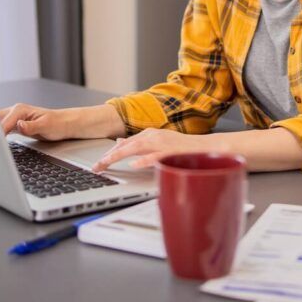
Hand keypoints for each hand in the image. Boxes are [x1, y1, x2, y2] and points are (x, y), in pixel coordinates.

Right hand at [0, 103, 76, 140]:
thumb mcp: (46, 126)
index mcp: (20, 110)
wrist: (64, 124)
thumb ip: (31, 126)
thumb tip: (19, 125)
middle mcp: (15, 112)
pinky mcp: (14, 124)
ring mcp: (14, 118)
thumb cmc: (57, 124)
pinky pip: (0, 128)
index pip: (2, 123)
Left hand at [92, 129, 220, 171]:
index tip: (98, 164)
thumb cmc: (182, 149)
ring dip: (120, 156)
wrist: (206, 148)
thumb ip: (140, 145)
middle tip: (96, 167)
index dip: (110, 153)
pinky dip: (145, 160)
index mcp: (150, 134)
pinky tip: (134, 165)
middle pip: (126, 145)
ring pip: (136, 148)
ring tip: (106, 164)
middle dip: (109, 156)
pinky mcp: (172, 151)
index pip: (125, 144)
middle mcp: (153, 136)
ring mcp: (162, 143)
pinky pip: (156, 156)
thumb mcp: (157, 144)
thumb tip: (120, 144)